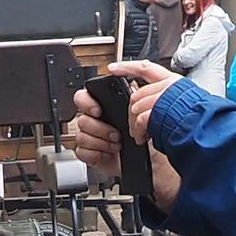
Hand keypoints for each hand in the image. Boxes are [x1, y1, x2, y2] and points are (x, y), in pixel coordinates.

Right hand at [63, 56, 180, 172]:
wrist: (155, 162)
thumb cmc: (153, 135)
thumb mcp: (149, 106)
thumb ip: (139, 87)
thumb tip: (126, 73)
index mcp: (106, 105)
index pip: (84, 96)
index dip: (87, 102)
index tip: (99, 109)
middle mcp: (97, 120)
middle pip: (80, 117)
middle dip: (95, 126)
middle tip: (112, 132)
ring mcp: (93, 138)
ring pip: (81, 135)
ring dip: (101, 141)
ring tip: (117, 144)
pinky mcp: (92, 154)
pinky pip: (82, 151)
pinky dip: (97, 153)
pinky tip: (110, 153)